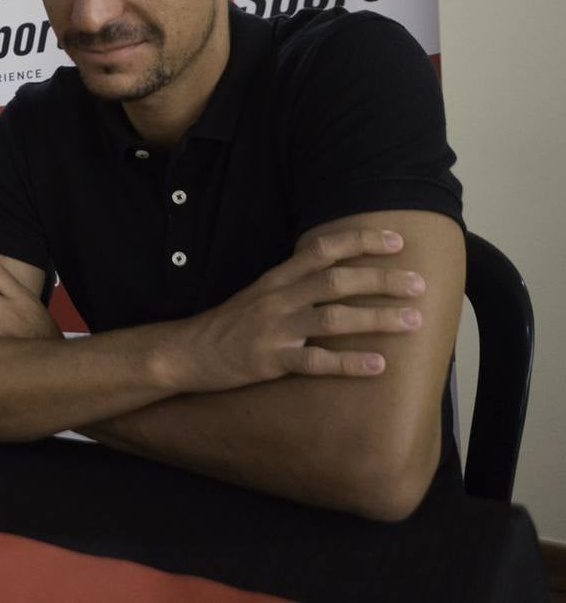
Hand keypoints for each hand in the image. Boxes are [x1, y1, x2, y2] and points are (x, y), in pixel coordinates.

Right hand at [172, 228, 425, 392]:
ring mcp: (274, 330)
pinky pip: (315, 361)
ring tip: (413, 322)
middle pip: (336, 281)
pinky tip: (378, 365)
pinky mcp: (270, 361)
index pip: (323, 250)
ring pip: (333, 318)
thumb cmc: (229, 324)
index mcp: (276, 279)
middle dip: (381, 280)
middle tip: (419, 284)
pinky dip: (349, 363)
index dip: (361, 241)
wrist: (186, 352)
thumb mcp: (259, 293)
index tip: (397, 240)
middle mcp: (278, 299)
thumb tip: (338, 273)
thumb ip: (295, 282)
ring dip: (377, 318)